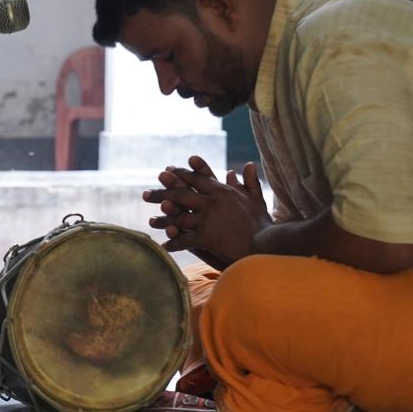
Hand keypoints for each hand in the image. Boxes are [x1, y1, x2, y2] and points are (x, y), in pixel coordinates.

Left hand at [143, 159, 270, 266]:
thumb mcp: (256, 198)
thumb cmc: (262, 223)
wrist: (267, 243)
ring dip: (163, 220)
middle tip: (145, 194)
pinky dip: (174, 243)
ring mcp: (208, 218)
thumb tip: (247, 165)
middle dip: (161, 193)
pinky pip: (185, 240)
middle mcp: (212, 201)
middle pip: (180, 194)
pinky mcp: (207, 236)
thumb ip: (249, 181)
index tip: (166, 171)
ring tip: (151, 222)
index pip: (196, 178)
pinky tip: (164, 246)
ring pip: (178, 216)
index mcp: (222, 191)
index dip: (180, 174)